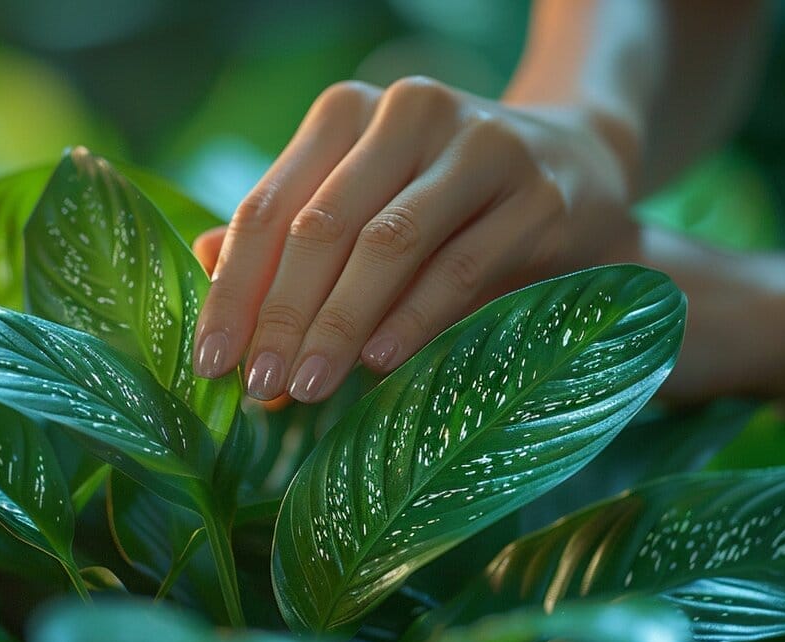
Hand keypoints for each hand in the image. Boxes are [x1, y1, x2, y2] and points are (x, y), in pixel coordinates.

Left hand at [189, 75, 637, 402]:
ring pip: (388, 242)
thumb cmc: (445, 202)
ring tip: (307, 387)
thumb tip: (206, 270)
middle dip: (281, 315)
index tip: (210, 361)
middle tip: (257, 386)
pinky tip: (378, 362)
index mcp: (348, 112)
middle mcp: (408, 113)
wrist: (577, 168)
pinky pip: (461, 265)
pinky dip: (414, 317)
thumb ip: (290, 238)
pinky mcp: (537, 194)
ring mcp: (479, 146)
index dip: (235, 288)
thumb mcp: (364, 206)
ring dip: (339, 323)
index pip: (271, 206)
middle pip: (322, 224)